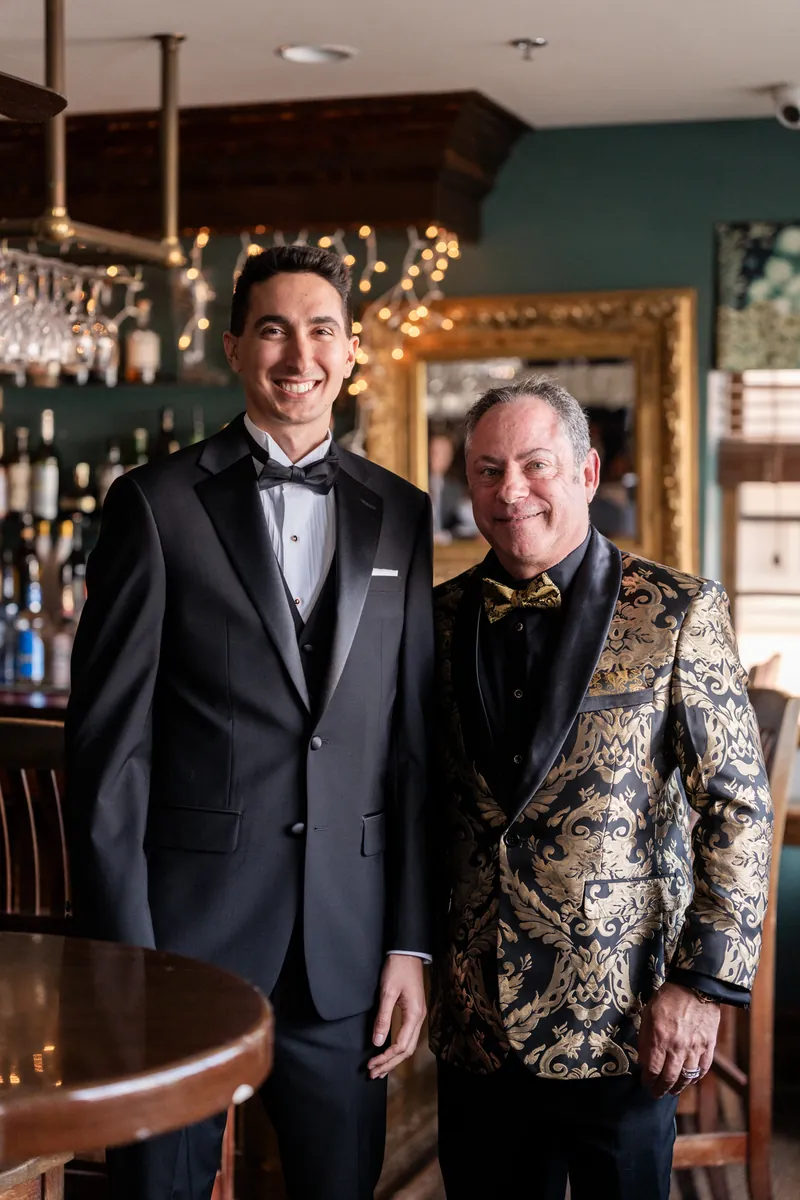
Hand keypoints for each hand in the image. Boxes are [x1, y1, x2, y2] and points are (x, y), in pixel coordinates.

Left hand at [367, 955, 425, 1079]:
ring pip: (408, 1045)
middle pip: (406, 1050)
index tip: (372, 1065)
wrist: (407, 951)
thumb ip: (383, 1018)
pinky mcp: (413, 1012)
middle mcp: (419, 1018)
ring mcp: (418, 1016)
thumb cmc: (398, 968)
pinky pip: (407, 1036)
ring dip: (394, 1059)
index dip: (386, 1058)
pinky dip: (397, 1048)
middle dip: (390, 1064)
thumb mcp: (387, 992)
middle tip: (373, 1073)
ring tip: (379, 1069)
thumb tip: (377, 1042)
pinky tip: (388, 1052)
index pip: (401, 1046)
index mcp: (414, 1015)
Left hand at [639, 982, 720, 1097]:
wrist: (695, 986)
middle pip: (669, 1078)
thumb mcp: (647, 1014)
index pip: (652, 1069)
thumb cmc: (667, 998)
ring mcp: (695, 1048)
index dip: (647, 1080)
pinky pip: (703, 1068)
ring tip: (672, 1091)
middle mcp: (677, 1047)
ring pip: (686, 1077)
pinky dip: (696, 1077)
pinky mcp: (708, 1046)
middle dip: (660, 1089)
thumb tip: (643, 1059)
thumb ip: (645, 1038)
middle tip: (656, 1094)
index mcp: (659, 1038)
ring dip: (678, 1087)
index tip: (645, 1083)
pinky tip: (690, 1080)